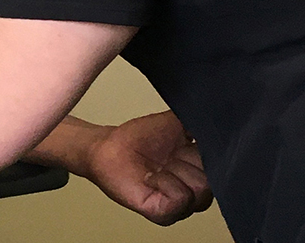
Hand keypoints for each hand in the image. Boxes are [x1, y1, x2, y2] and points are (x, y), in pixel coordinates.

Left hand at [83, 111, 211, 225]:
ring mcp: (181, 205)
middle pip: (212, 180)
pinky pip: (180, 200)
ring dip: (174, 171)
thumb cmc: (138, 138)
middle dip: (188, 161)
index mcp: (201, 170)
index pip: (223, 167)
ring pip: (200, 190)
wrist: (108, 147)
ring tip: (157, 167)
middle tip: (168, 156)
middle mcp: (194, 190)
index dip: (205, 152)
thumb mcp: (176, 123)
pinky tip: (151, 178)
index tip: (185, 142)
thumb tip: (219, 115)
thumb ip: (199, 120)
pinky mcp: (164, 214)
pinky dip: (165, 183)